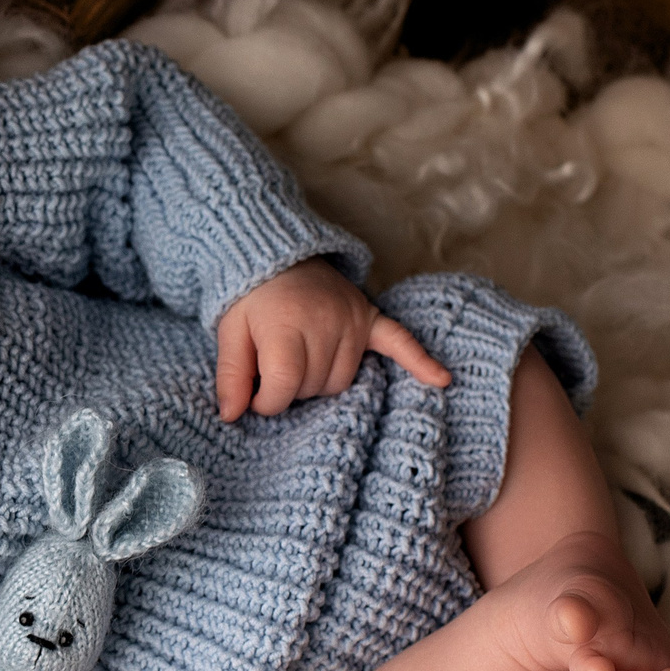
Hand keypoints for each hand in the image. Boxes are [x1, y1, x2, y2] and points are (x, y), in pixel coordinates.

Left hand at [214, 258, 452, 420]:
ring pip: (342, 381)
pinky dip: (419, 361)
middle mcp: (325, 325)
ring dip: (322, 380)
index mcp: (286, 329)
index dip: (265, 401)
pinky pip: (400, 341)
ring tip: (302, 357)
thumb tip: (229, 416)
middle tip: (273, 364)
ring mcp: (352, 321)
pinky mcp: (369, 317)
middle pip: (314, 388)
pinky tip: (442, 379)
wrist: (274, 254)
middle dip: (291, 388)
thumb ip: (230, 376)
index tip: (253, 393)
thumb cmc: (248, 300)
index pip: (284, 389)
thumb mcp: (228, 334)